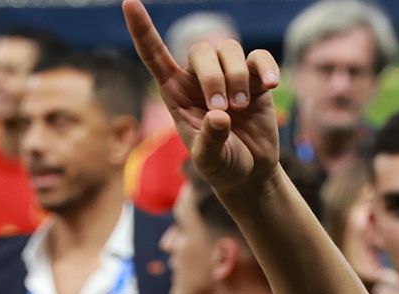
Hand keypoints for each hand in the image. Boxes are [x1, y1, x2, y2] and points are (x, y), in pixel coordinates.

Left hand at [123, 0, 281, 192]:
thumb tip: (219, 116)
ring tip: (239, 107)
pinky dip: (265, 67)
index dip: (142, 29)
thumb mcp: (209, 159)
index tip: (129, 3)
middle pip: (200, 50)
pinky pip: (259, 57)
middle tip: (222, 109)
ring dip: (236, 77)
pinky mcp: (255, 78)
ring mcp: (228, 75)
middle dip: (213, 77)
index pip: (153, 54)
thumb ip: (210, 139)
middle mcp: (198, 79)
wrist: (250, 172)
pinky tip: (270, 85)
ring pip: (229, 50)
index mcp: (174, 93)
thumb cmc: (220, 164)